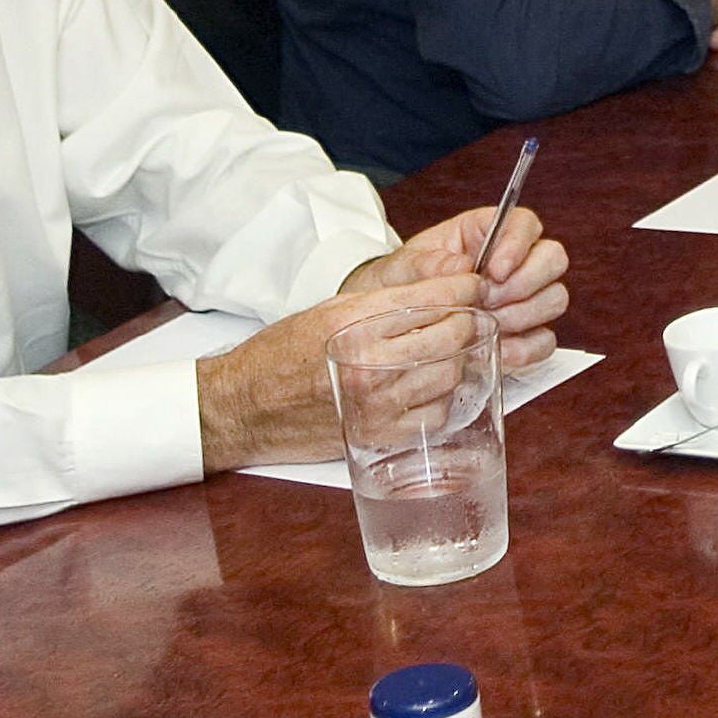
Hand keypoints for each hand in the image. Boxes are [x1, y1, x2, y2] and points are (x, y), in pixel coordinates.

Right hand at [194, 270, 485, 470]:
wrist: (244, 405)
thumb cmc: (284, 352)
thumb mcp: (334, 307)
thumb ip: (392, 296)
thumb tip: (450, 280)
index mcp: (357, 324)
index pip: (436, 298)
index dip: (465, 287)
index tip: (474, 284)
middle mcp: (369, 365)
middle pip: (453, 334)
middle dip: (468, 319)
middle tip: (467, 314)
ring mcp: (376, 405)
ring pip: (452, 374)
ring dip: (458, 359)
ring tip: (445, 349)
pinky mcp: (379, 437)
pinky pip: (437, 415)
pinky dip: (442, 399)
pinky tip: (428, 386)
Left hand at [345, 204, 573, 367]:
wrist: (388, 325)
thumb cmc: (400, 285)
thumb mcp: (403, 267)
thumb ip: (429, 263)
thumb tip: (460, 267)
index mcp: (486, 233)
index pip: (524, 224)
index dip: (519, 244)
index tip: (495, 270)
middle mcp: (513, 262)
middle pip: (552, 259)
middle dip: (525, 283)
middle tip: (490, 301)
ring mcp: (522, 299)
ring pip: (555, 298)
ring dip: (524, 315)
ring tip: (488, 325)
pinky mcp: (523, 333)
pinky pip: (545, 340)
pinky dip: (526, 348)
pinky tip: (498, 351)